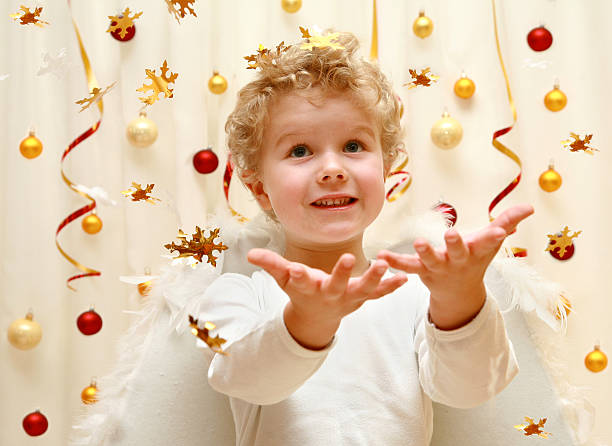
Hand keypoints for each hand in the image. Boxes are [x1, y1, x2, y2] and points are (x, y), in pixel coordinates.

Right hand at [247, 249, 407, 348]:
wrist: (317, 317)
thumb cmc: (301, 291)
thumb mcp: (284, 279)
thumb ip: (270, 265)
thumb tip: (250, 254)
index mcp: (309, 289)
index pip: (300, 281)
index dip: (298, 276)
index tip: (296, 270)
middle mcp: (330, 294)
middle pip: (336, 285)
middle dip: (342, 273)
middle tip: (350, 258)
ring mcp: (349, 298)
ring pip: (363, 290)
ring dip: (374, 279)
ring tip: (383, 264)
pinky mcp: (363, 298)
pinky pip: (379, 294)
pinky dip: (391, 288)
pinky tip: (404, 279)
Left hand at [376, 204, 533, 329]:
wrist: (459, 292)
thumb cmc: (476, 258)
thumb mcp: (493, 241)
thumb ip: (508, 221)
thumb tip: (530, 207)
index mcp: (477, 251)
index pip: (489, 242)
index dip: (494, 236)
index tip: (499, 230)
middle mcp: (459, 260)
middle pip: (458, 252)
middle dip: (456, 244)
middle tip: (452, 234)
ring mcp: (440, 267)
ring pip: (432, 261)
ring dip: (426, 253)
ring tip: (419, 243)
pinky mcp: (422, 271)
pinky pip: (407, 266)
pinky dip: (395, 262)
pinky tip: (381, 255)